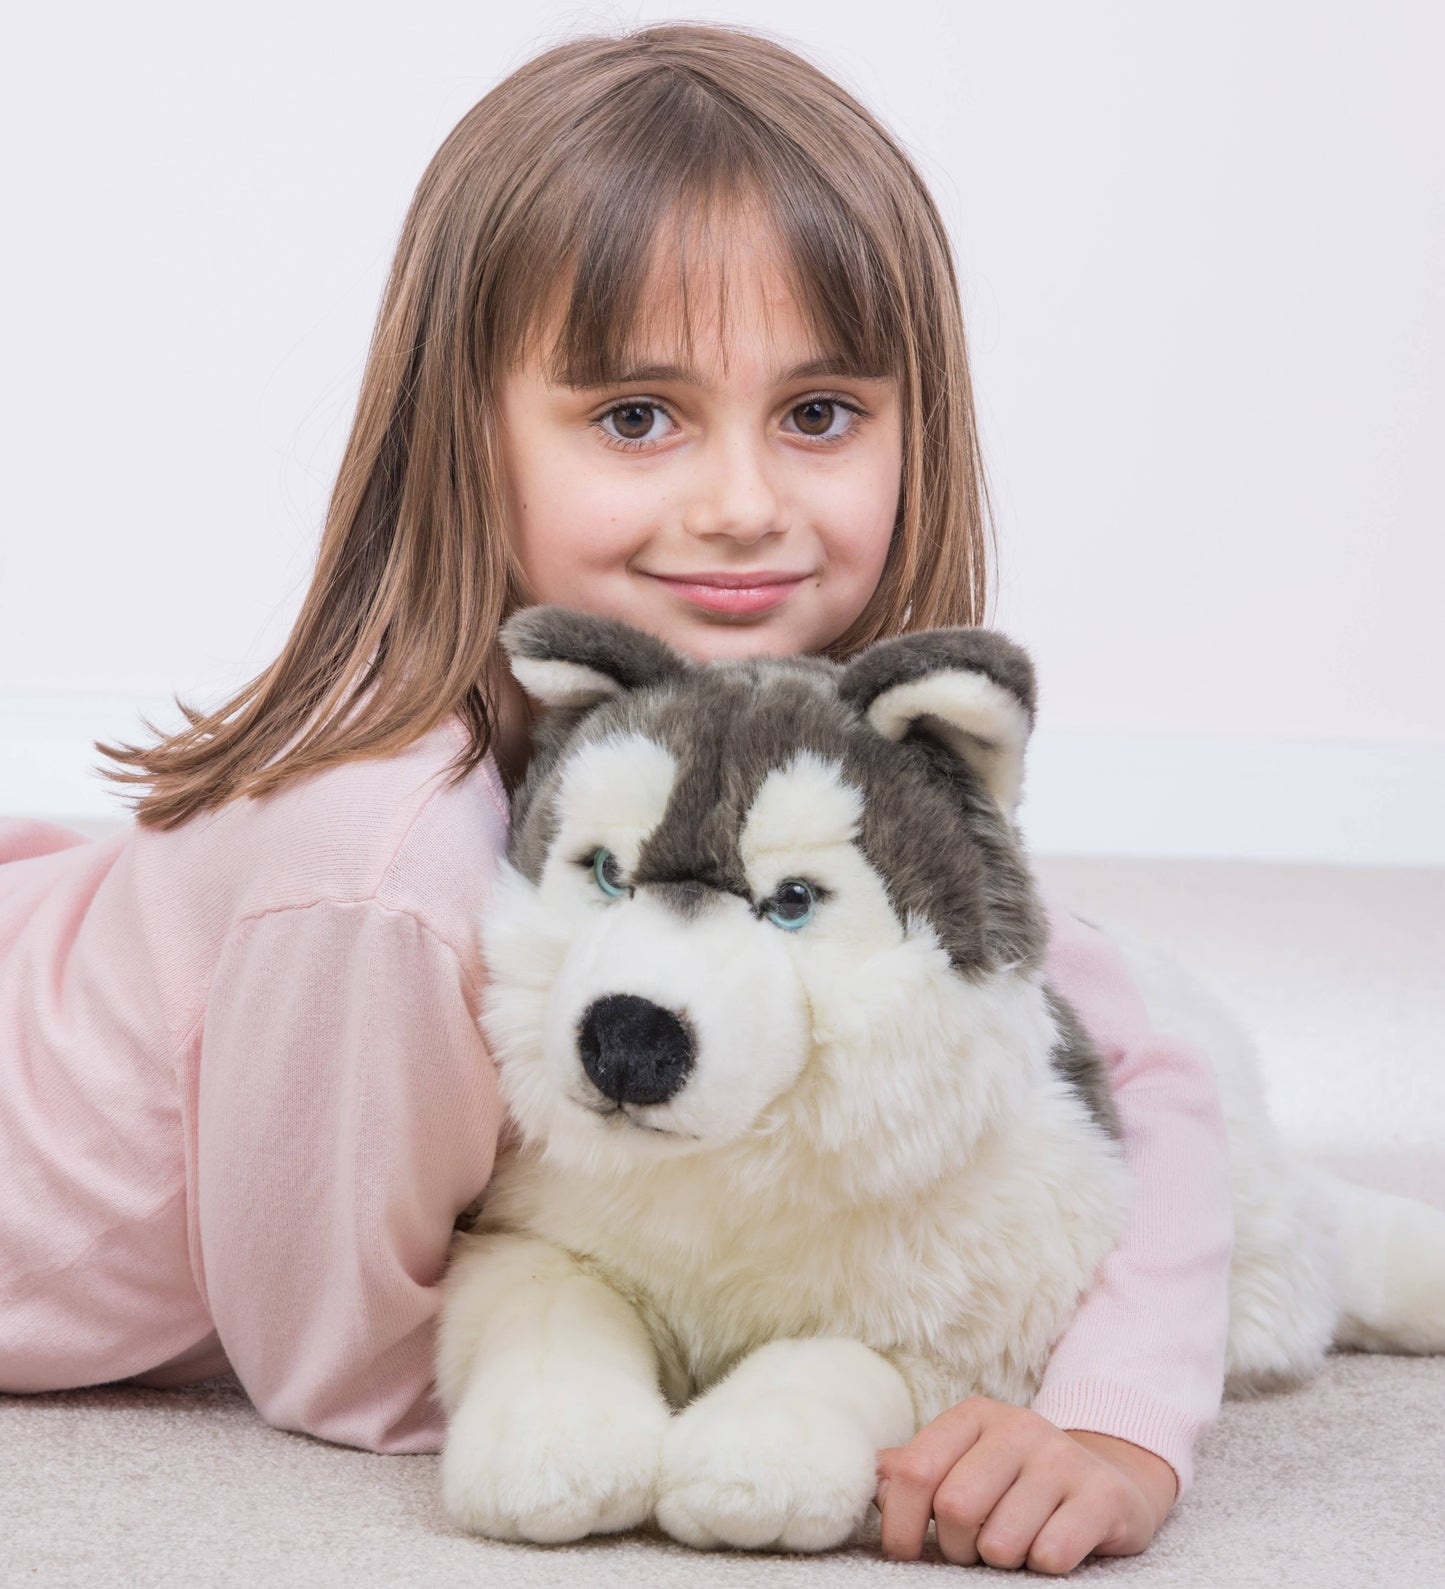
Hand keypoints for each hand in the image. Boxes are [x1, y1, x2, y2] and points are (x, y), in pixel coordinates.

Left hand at [873, 1396, 1177, 1573]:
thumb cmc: (1016, 1482)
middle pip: (955, 1508)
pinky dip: (1043, 1566)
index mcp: (973, 1416)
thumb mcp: (964, 1463)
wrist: (1107, 1483)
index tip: (905, 1552)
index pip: (914, 1471)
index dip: (899, 1524)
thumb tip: (872, 1484)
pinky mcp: (1102, 1495)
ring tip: (1016, 1543)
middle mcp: (1018, 1426)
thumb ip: (914, 1470)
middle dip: (957, 1547)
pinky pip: (1050, 1555)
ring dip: (1002, 1560)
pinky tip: (1052, 1546)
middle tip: (974, 1548)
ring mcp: (1062, 1458)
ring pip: (1001, 1541)